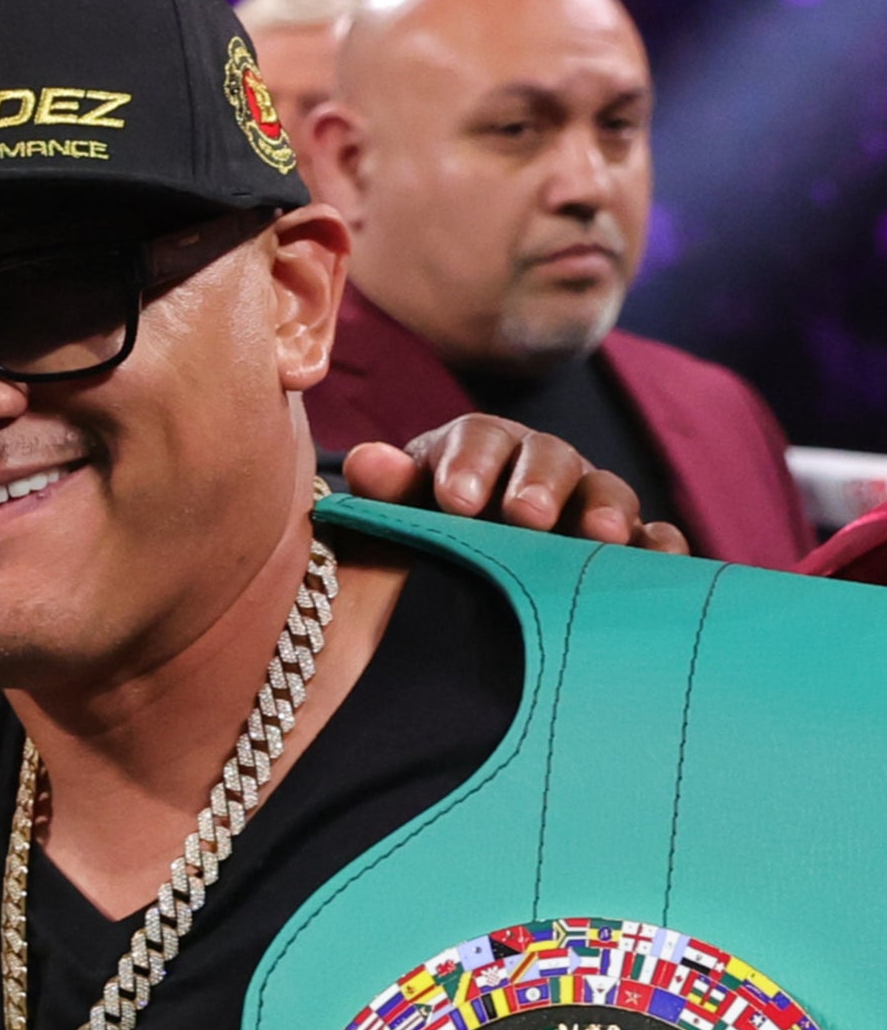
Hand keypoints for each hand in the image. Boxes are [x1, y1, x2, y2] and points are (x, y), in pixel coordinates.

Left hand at [339, 414, 683, 553]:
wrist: (472, 590)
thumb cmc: (431, 541)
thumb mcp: (402, 517)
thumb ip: (386, 491)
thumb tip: (366, 462)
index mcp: (478, 450)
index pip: (476, 439)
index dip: (467, 463)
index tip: (453, 501)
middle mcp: (541, 468)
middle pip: (549, 458)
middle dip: (538, 484)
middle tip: (525, 515)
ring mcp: (591, 504)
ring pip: (608, 493)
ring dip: (607, 510)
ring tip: (600, 536)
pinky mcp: (632, 547)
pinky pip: (656, 539)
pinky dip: (662, 546)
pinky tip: (661, 562)